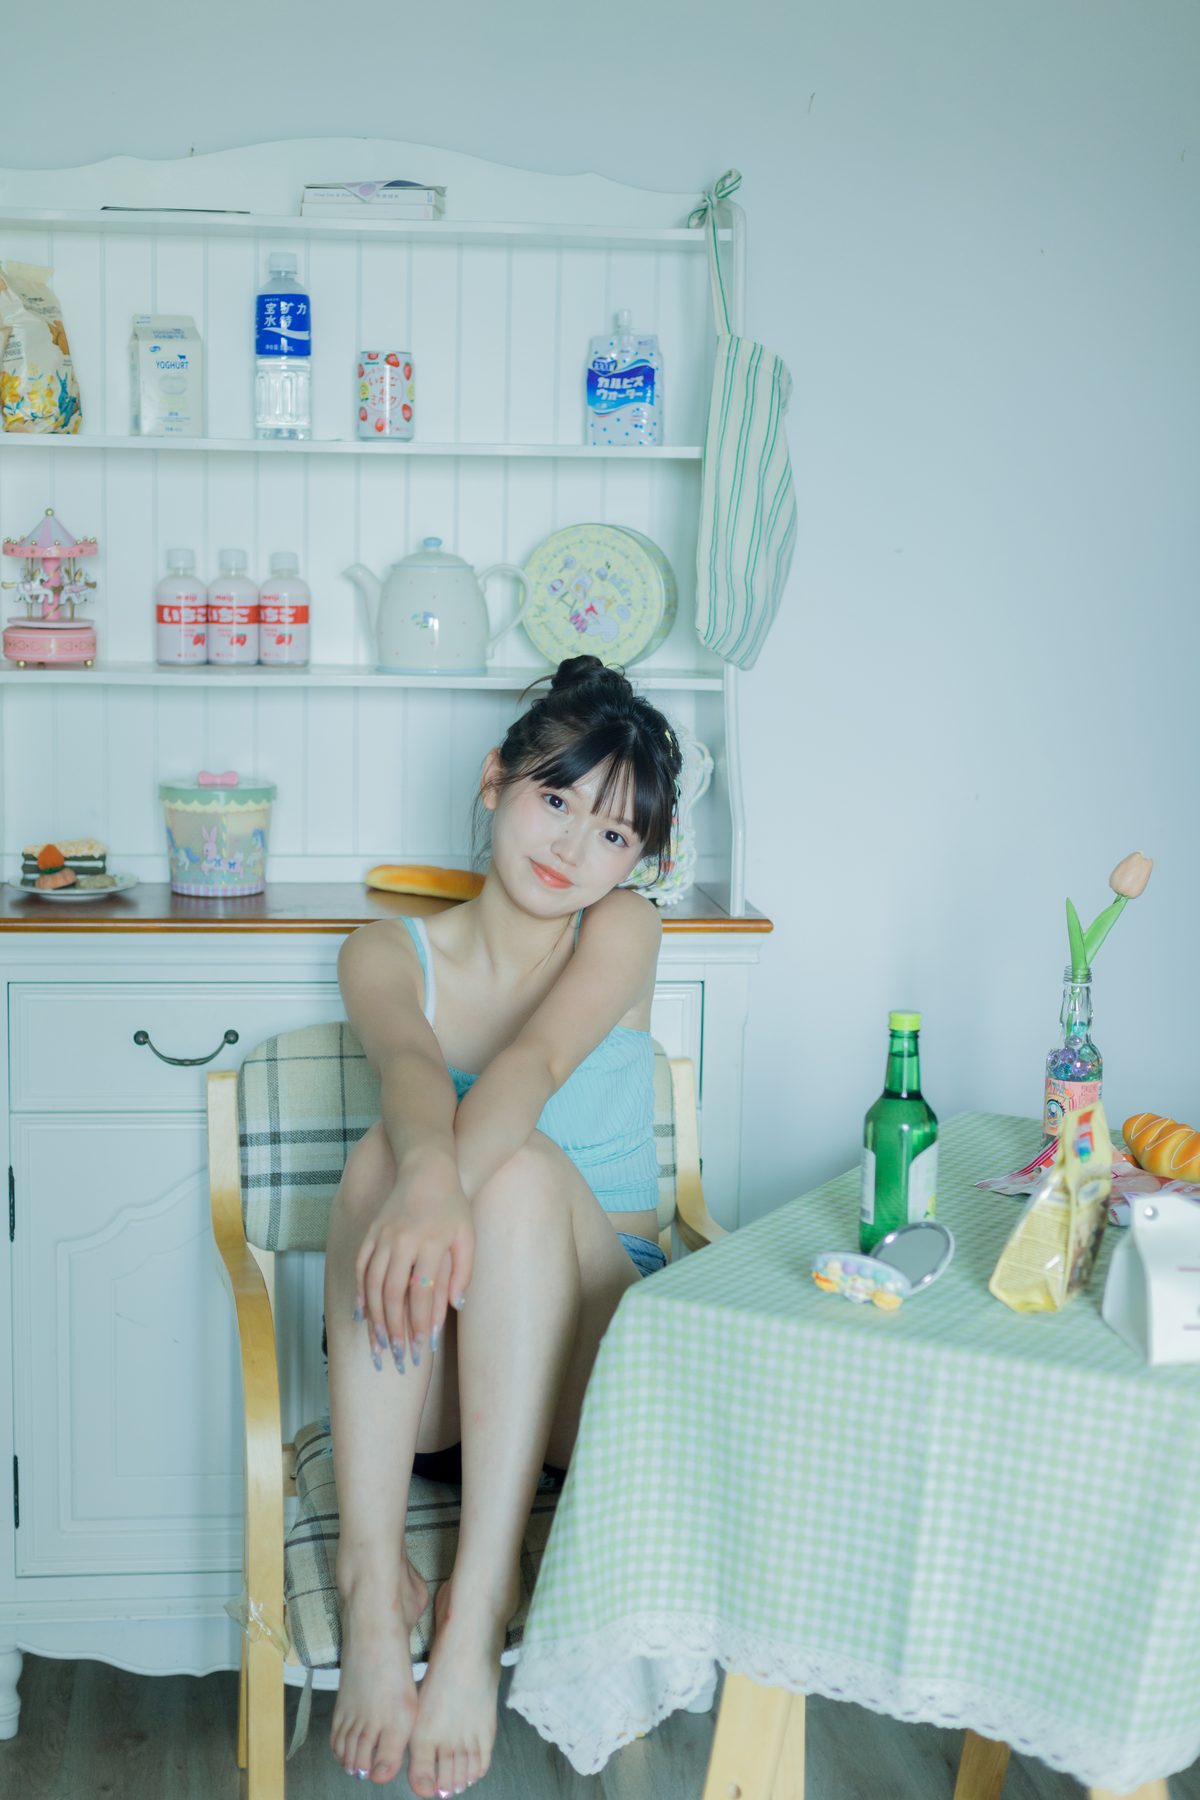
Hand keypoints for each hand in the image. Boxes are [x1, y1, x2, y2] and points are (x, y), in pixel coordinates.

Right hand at [354, 1155, 473, 1370]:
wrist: (426, 1168)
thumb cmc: (452, 1205)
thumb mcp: (467, 1235)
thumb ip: (463, 1272)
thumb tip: (456, 1307)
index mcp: (431, 1243)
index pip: (423, 1294)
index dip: (422, 1324)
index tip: (423, 1349)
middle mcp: (403, 1241)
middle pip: (393, 1295)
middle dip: (395, 1330)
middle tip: (398, 1357)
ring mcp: (383, 1237)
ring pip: (372, 1286)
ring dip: (375, 1319)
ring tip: (379, 1345)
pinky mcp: (370, 1233)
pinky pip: (360, 1269)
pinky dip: (359, 1294)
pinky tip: (361, 1315)